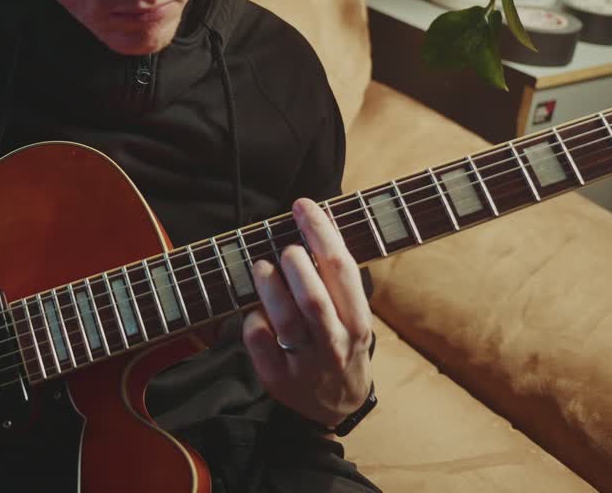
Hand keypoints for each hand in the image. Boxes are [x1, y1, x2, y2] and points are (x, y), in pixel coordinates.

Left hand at [242, 198, 373, 427]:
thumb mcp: (353, 315)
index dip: (320, 231)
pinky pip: (258, 341)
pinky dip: (253, 318)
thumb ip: (336, 279)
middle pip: (312, 297)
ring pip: (284, 319)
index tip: (303, 205)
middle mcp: (335, 344)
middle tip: (285, 248)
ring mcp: (306, 364)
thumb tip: (311, 223)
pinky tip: (255, 310)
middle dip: (294, 263)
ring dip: (268, 285)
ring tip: (261, 268)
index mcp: (358, 322)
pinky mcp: (278, 379)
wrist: (336, 405)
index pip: (341, 269)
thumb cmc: (341, 344)